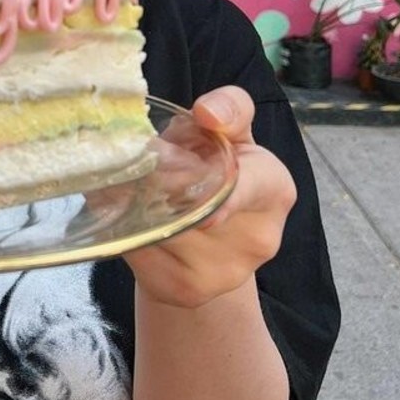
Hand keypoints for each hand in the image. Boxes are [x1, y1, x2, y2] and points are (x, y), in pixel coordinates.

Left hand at [123, 86, 296, 307]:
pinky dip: (125, 230)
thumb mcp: (232, 133)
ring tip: (128, 186)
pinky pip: (143, 252)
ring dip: (135, 204)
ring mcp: (223, 272)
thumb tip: (208, 112)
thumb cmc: (218, 170)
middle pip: (195, 208)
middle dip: (160, 186)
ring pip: (164, 228)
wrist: (208, 242)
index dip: (229, 193)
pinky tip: (127, 216)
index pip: (253, 185)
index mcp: (274, 189)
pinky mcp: (185, 290)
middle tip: (135, 167)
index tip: (207, 210)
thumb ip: (228, 109)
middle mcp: (258, 239)